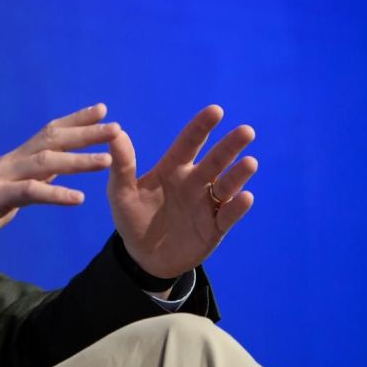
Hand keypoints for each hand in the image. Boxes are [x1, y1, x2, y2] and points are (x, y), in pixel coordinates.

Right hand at [0, 104, 119, 263]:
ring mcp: (2, 177)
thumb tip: (56, 169)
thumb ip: (32, 178)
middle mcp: (11, 162)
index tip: (102, 109)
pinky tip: (78, 198)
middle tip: (117, 127)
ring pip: (46, 162)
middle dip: (86, 133)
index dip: (76, 120)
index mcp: (15, 160)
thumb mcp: (9, 191)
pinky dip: (56, 194)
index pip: (50, 133)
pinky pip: (30, 193)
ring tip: (107, 161)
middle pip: (53, 140)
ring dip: (78, 160)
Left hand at [107, 105, 256, 278]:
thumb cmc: (132, 218)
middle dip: (231, 146)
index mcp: (173, 169)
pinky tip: (244, 197)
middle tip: (246, 131)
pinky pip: (228, 215)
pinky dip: (237, 207)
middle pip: (216, 160)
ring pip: (227, 186)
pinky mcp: (215, 227)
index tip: (215, 111)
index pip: (189, 143)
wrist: (144, 256)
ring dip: (238, 175)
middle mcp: (195, 182)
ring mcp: (207, 204)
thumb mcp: (121, 193)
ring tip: (250, 163)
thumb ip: (122, 165)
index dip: (201, 127)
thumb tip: (116, 131)